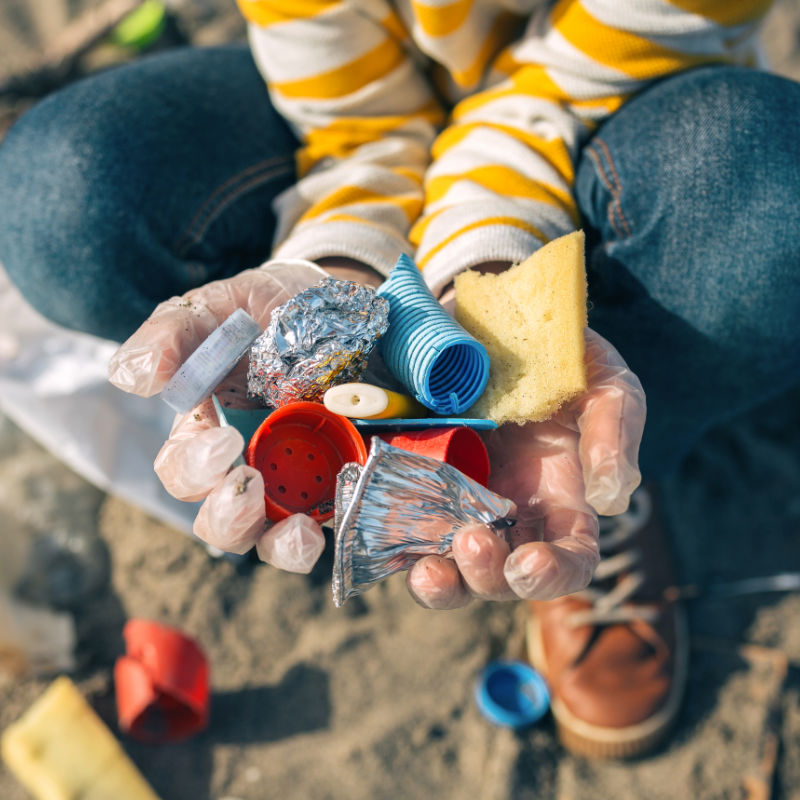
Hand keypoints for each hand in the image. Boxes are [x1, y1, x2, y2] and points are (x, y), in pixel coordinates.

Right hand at [108, 258, 378, 570]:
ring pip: (274, 540)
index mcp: (206, 431)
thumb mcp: (221, 308)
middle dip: (228, 516)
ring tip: (299, 531)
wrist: (344, 305)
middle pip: (221, 522)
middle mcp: (247, 466)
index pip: (181, 470)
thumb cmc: (269, 309)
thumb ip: (173, 334)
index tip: (222, 442)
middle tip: (247, 485)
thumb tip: (131, 377)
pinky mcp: (343, 482)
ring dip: (279, 545)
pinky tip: (338, 517)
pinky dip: (334, 531)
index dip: (193, 469)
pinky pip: (334, 524)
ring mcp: (296, 480)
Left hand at [406, 328, 645, 607]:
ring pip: (449, 566)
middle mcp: (509, 513)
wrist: (500, 321)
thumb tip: (609, 501)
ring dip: (440, 580)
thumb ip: (613, 437)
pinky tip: (386, 531)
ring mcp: (460, 501)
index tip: (529, 563)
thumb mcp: (605, 386)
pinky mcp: (418, 481)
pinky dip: (395, 539)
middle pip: (500, 576)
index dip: (552, 575)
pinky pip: (404, 525)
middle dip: (485, 575)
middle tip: (471, 540)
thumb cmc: (564, 360)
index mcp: (561, 501)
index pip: (568, 560)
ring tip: (427, 569)